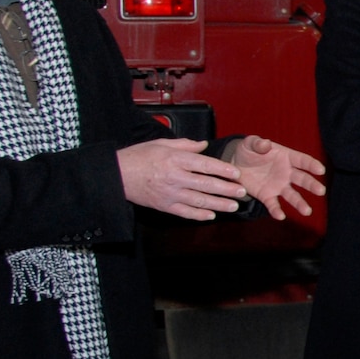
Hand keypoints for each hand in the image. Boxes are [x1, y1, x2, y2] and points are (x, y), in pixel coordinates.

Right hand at [118, 138, 247, 220]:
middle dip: (226, 189)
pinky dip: (199, 215)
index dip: (222, 170)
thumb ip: (186, 145)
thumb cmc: (139, 157)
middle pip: (206, 184)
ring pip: (199, 200)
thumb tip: (204, 145)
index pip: (204, 165)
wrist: (117, 174)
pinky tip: (211, 215)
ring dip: (218, 204)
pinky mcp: (164, 205)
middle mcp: (174, 177)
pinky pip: (185, 212)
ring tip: (233, 206)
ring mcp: (170, 193)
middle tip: (242, 192)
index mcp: (175, 159)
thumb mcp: (161, 143)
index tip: (236, 173)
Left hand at [227, 134, 327, 220]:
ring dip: (300, 203)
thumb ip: (257, 143)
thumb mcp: (250, 143)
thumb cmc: (247, 151)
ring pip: (292, 195)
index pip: (302, 160)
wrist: (235, 165)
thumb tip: (266, 144)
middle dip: (312, 185)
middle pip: (302, 179)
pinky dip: (276, 210)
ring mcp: (278, 186)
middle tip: (321, 191)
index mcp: (286, 157)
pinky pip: (273, 204)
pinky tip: (280, 216)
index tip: (321, 170)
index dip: (312, 165)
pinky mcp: (267, 196)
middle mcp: (287, 173)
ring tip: (307, 211)